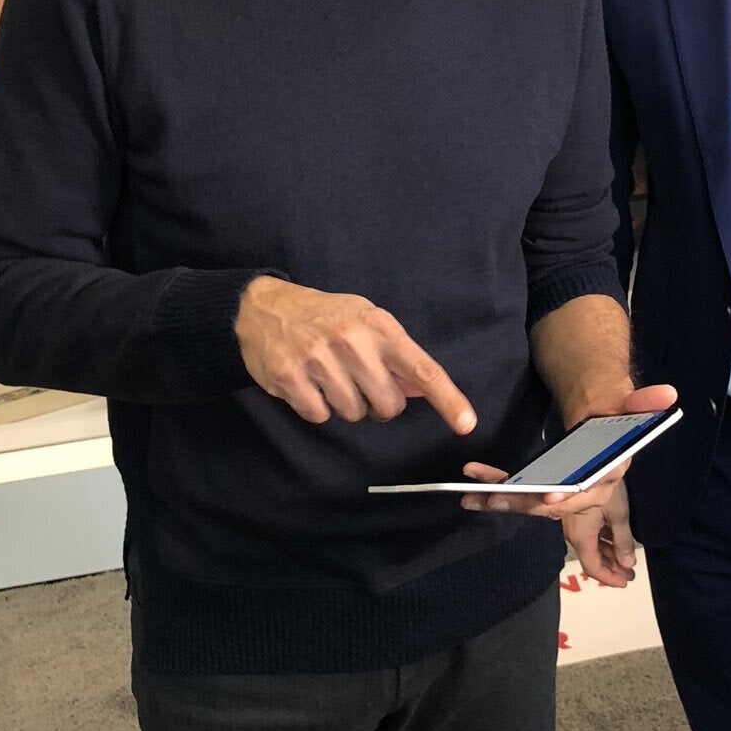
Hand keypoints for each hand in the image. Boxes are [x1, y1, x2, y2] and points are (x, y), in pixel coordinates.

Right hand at [234, 276, 475, 432]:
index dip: (448, 399)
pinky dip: (317, 407)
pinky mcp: (291, 378)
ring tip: (330, 377)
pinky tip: (308, 383)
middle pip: (388, 404)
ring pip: (354, 414)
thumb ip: (395, 355)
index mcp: (378, 326)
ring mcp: (319, 360)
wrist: (263, 307)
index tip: (467, 423)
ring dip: (346, 405)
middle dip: (379, 403)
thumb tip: (420, 390)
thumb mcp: (365, 320)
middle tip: (360, 382)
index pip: (422, 369)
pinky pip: (320, 417)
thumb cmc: (325, 316)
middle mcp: (352, 342)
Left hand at [458, 383, 676, 587]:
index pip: (590, 490)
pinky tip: (475, 485)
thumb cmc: (613, 405)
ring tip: (473, 497)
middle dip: (525, 503)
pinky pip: (523, 492)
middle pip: (556, 504)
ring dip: (504, 500)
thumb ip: (643, 401)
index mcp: (609, 473)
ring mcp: (566, 489)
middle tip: (495, 498)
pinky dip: (499, 489)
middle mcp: (588, 489)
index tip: (548, 495)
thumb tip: (669, 394)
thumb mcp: (625, 399)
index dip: (570, 495)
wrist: (600, 407)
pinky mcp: (549, 485)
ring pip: (534, 502)